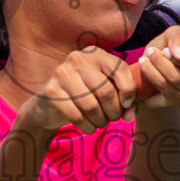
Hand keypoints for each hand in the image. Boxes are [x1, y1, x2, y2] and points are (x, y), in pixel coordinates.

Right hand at [19, 46, 137, 134]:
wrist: (49, 104)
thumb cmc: (84, 95)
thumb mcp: (106, 91)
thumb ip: (124, 99)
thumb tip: (130, 113)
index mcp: (95, 53)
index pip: (120, 69)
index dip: (129, 91)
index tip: (127, 104)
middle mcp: (78, 59)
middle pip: (106, 91)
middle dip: (114, 111)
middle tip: (112, 118)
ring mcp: (62, 74)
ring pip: (92, 106)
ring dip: (101, 121)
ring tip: (101, 123)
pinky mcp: (51, 91)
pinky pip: (77, 116)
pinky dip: (88, 127)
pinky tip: (89, 127)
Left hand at [136, 26, 179, 109]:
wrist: (153, 62)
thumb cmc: (171, 46)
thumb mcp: (174, 34)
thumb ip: (179, 38)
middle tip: (164, 50)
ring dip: (161, 67)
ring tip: (148, 54)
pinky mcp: (175, 103)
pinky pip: (164, 94)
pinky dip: (151, 77)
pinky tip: (144, 65)